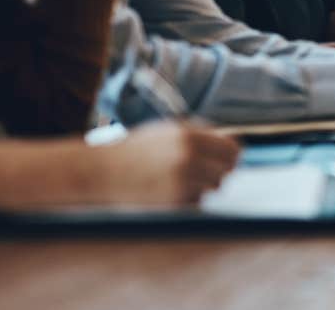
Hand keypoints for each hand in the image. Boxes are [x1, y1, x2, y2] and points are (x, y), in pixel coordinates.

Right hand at [97, 122, 240, 205]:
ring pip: (213, 187)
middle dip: (217, 170)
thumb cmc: (135, 150)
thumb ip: (200, 134)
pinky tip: (168, 191)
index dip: (231, 154)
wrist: (102, 172)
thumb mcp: (167, 131)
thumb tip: (232, 141)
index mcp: (189, 136)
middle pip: (226, 170)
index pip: (232, 148)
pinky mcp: (175, 203)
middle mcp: (189, 157)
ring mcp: (182, 182)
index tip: (226, 159)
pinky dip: (188, 198)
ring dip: (203, 185)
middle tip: (201, 170)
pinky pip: (197, 201)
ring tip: (178, 179)